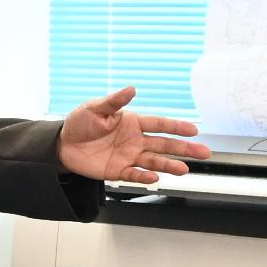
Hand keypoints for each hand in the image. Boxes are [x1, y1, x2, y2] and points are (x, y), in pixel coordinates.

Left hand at [58, 87, 206, 186]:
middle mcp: (134, 140)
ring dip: (169, 165)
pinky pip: (134, 175)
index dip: (177, 127)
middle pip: (164, 144)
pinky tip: (155, 178)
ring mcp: (128, 156)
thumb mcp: (94, 108)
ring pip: (154, 161)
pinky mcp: (117, 171)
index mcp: (132, 122)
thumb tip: (132, 89)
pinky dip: (144, 177)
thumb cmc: (80, 122)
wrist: (62, 145)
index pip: (159, 124)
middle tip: (204, 153)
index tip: (194, 130)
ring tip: (185, 170)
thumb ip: (114, 101)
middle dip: (184, 149)